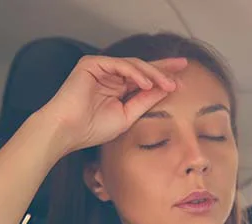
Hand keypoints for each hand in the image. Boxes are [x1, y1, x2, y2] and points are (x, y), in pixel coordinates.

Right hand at [38, 55, 188, 153]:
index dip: (163, 78)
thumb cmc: (93, 129)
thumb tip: (167, 89)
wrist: (68, 131)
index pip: (144, 79)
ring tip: (168, 84)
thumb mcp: (128, 116)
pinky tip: (147, 83)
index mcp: (118, 88)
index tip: (183, 82)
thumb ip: (145, 101)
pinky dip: (135, 73)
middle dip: (163, 68)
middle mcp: (111, 75)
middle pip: (142, 67)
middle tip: (183, 67)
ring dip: (153, 73)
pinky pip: (120, 64)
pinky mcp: (92, 63)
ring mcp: (101, 68)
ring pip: (134, 64)